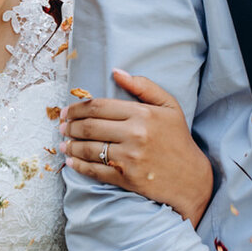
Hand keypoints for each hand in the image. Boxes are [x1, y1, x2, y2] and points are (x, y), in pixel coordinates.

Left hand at [63, 69, 214, 224]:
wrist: (190, 177)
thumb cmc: (178, 139)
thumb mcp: (168, 106)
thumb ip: (143, 86)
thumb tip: (116, 72)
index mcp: (142, 114)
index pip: (99, 107)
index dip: (77, 108)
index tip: (66, 111)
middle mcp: (134, 135)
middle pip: (89, 127)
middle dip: (69, 126)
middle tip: (61, 126)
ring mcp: (129, 158)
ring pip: (88, 149)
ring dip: (70, 145)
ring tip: (63, 143)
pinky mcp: (125, 178)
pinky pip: (94, 171)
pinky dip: (78, 166)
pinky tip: (71, 161)